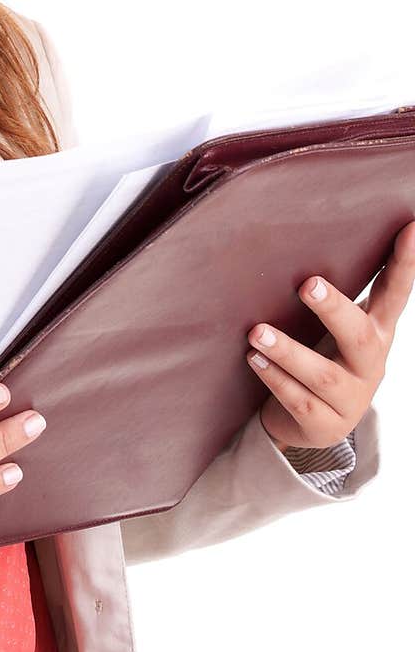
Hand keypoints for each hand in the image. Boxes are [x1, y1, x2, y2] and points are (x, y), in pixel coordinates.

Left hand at [248, 218, 414, 452]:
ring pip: (322, 374)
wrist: (311, 422)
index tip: (411, 227)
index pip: (396, 293)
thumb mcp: (336, 329)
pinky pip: (299, 401)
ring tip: (257, 333)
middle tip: (307, 284)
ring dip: (288, 351)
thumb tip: (300, 236)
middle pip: (358, 335)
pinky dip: (275, 379)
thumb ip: (332, 296)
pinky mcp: (325, 424)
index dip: (406, 263)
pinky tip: (254, 360)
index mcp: (376, 332)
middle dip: (333, 310)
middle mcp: (370, 364)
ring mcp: (350, 398)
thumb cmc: (323, 357)